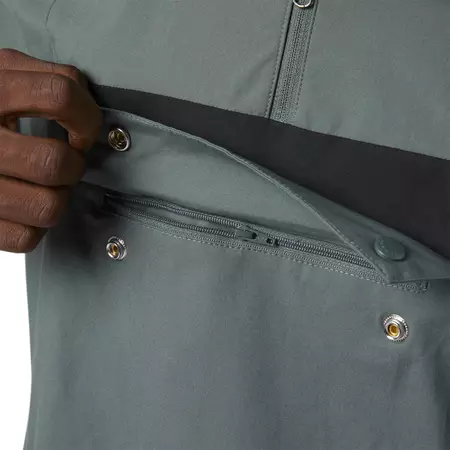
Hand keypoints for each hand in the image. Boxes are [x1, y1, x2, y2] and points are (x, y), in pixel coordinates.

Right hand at [0, 49, 101, 252]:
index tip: (83, 133)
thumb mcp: (4, 74)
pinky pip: (25, 237)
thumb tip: (86, 100)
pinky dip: (34, 227)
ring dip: (57, 198)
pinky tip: (24, 207)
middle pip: (55, 163)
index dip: (86, 118)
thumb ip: (45, 78)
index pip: (59, 95)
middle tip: (64, 162)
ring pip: (47, 206)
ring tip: (43, 185)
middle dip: (73, 166)